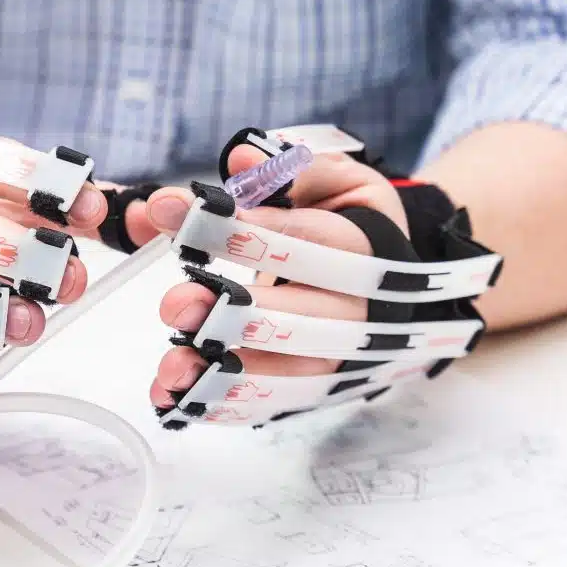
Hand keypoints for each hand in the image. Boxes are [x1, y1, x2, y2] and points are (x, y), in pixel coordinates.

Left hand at [132, 143, 406, 408]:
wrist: (395, 281)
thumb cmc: (352, 222)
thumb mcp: (338, 181)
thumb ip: (289, 169)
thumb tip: (241, 159)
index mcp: (369, 249)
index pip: (308, 241)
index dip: (246, 232)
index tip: (181, 216)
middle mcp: (362, 310)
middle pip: (301, 318)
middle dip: (234, 314)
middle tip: (173, 304)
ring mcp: (343, 357)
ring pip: (288, 373)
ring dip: (225, 375)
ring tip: (171, 367)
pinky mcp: (320, 388)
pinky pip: (274, 404)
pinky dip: (225, 407)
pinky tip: (178, 400)